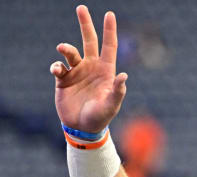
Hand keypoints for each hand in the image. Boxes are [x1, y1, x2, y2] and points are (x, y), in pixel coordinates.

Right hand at [51, 5, 126, 132]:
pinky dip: (56, 66)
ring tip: (62, 48)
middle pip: (89, 41)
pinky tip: (57, 70)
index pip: (109, 46)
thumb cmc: (101, 117)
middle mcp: (92, 67)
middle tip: (81, 8)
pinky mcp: (63, 80)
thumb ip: (117, 91)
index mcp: (106, 70)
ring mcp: (77, 72)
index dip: (109, 31)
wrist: (82, 128)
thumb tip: (124, 76)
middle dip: (86, 25)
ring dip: (66, 48)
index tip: (109, 14)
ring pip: (70, 52)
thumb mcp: (111, 105)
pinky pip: (58, 67)